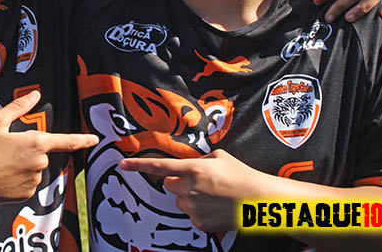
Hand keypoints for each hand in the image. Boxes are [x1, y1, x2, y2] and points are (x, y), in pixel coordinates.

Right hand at [0, 91, 97, 202]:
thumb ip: (19, 106)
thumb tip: (35, 95)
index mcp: (36, 143)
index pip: (67, 141)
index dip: (83, 139)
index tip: (95, 139)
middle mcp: (39, 163)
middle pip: (43, 154)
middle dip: (29, 151)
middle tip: (5, 151)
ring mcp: (33, 181)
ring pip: (35, 169)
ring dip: (24, 165)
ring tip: (0, 164)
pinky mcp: (25, 195)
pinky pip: (28, 184)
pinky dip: (18, 180)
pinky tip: (1, 176)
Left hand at [120, 150, 261, 231]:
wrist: (258, 200)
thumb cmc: (241, 175)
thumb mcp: (219, 157)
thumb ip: (199, 160)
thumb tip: (189, 165)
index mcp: (194, 168)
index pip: (159, 167)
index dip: (139, 165)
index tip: (123, 164)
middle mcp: (190, 189)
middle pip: (170, 185)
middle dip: (179, 183)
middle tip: (200, 181)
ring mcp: (193, 208)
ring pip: (180, 201)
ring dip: (190, 197)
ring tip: (213, 195)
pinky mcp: (199, 223)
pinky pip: (191, 215)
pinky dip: (200, 211)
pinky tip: (216, 206)